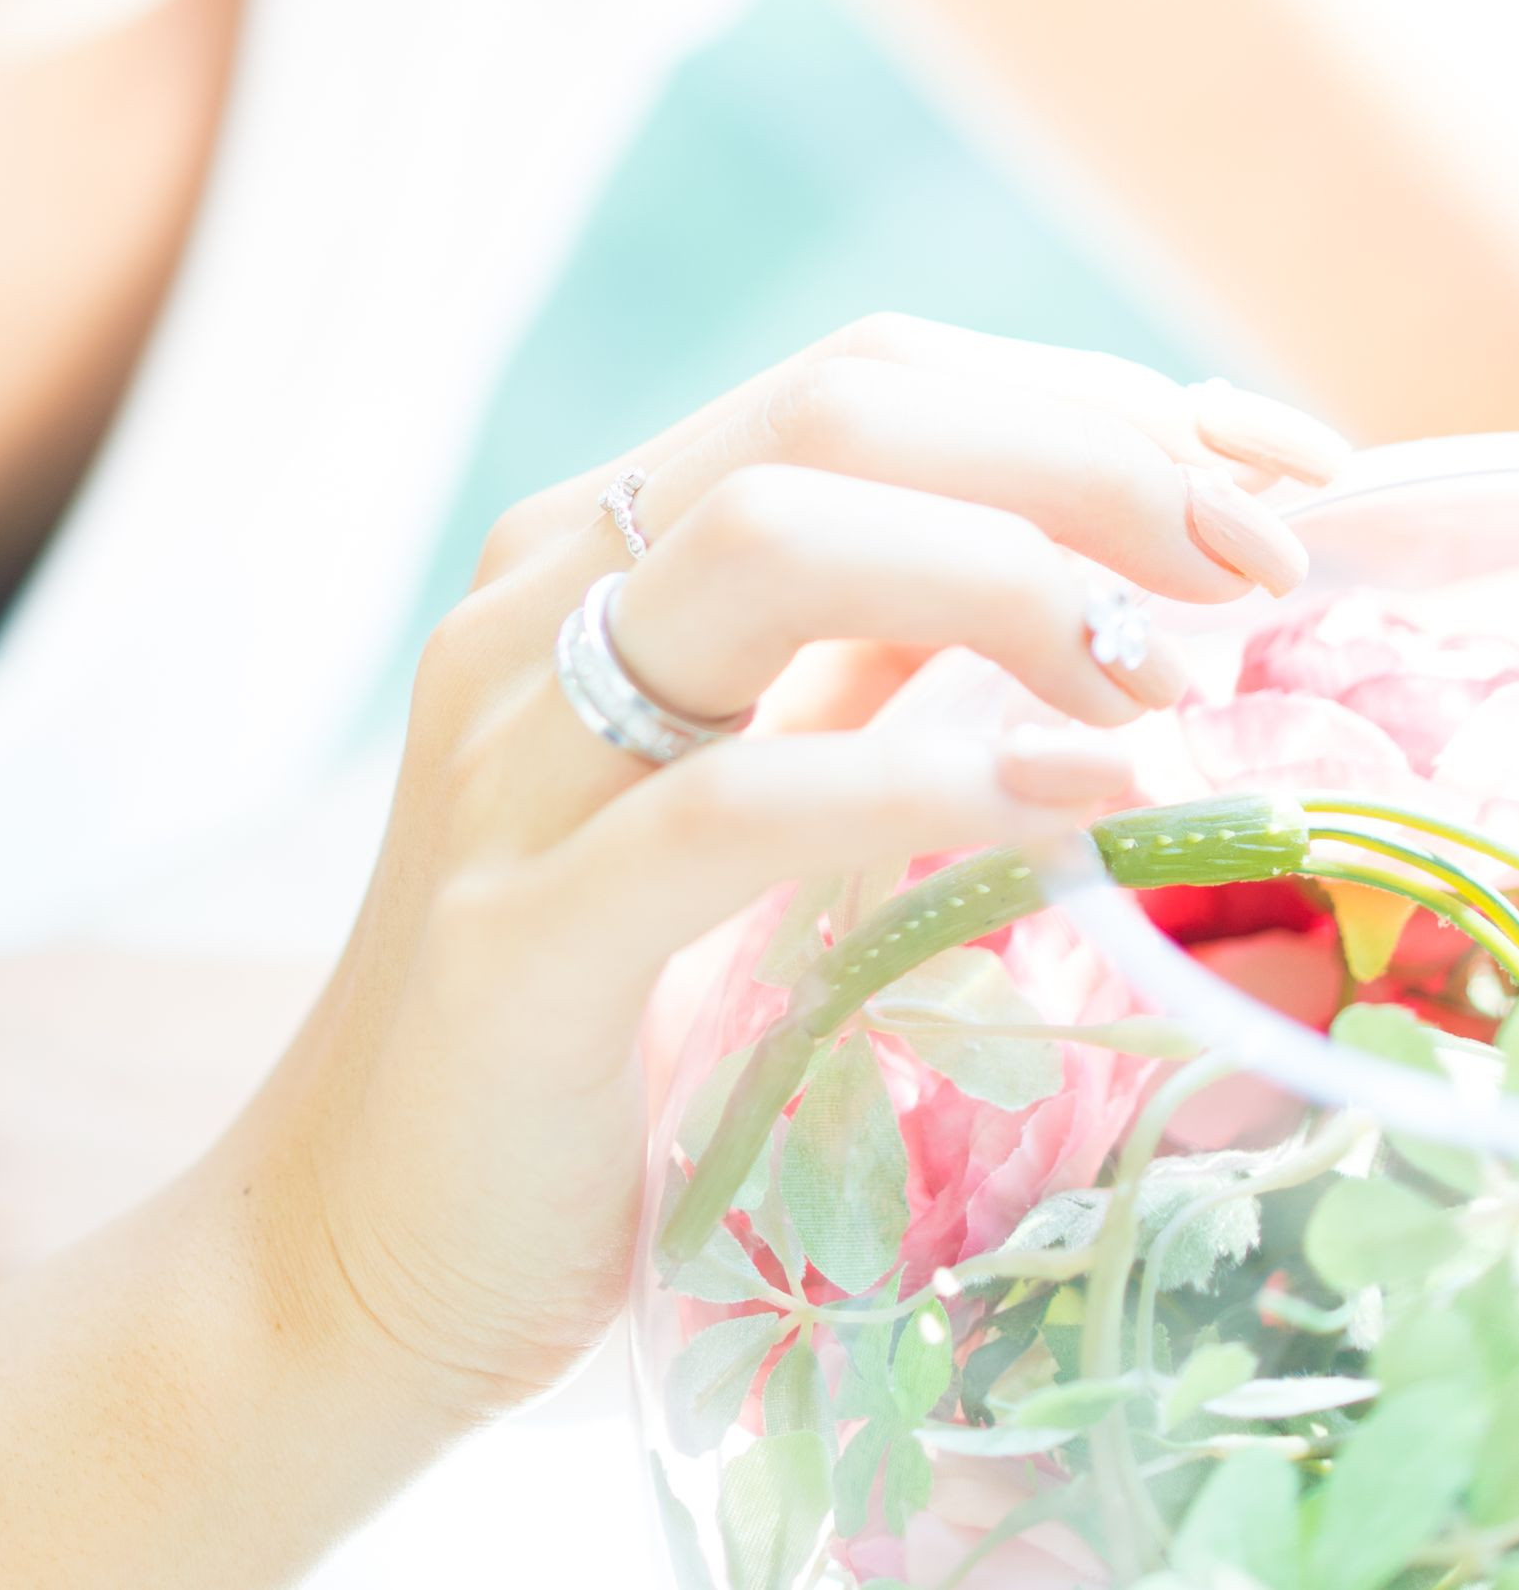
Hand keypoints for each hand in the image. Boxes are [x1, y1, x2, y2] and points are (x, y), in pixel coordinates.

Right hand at [229, 322, 1339, 1429]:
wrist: (348, 1247)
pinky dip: (922, 780)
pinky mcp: (516, 931)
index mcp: (596, 548)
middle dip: (1080, 451)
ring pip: (768, 541)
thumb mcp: (744, 792)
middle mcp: (536, 601)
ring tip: (1169, 677)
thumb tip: (1104, 585)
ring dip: (1011, 575)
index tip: (1276, 468)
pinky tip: (1077, 800)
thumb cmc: (586, 1025)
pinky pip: (731, 804)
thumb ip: (866, 674)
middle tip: (1258, 557)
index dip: (1082, 394)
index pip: (866, 378)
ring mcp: (508, 754)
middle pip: (832, 410)